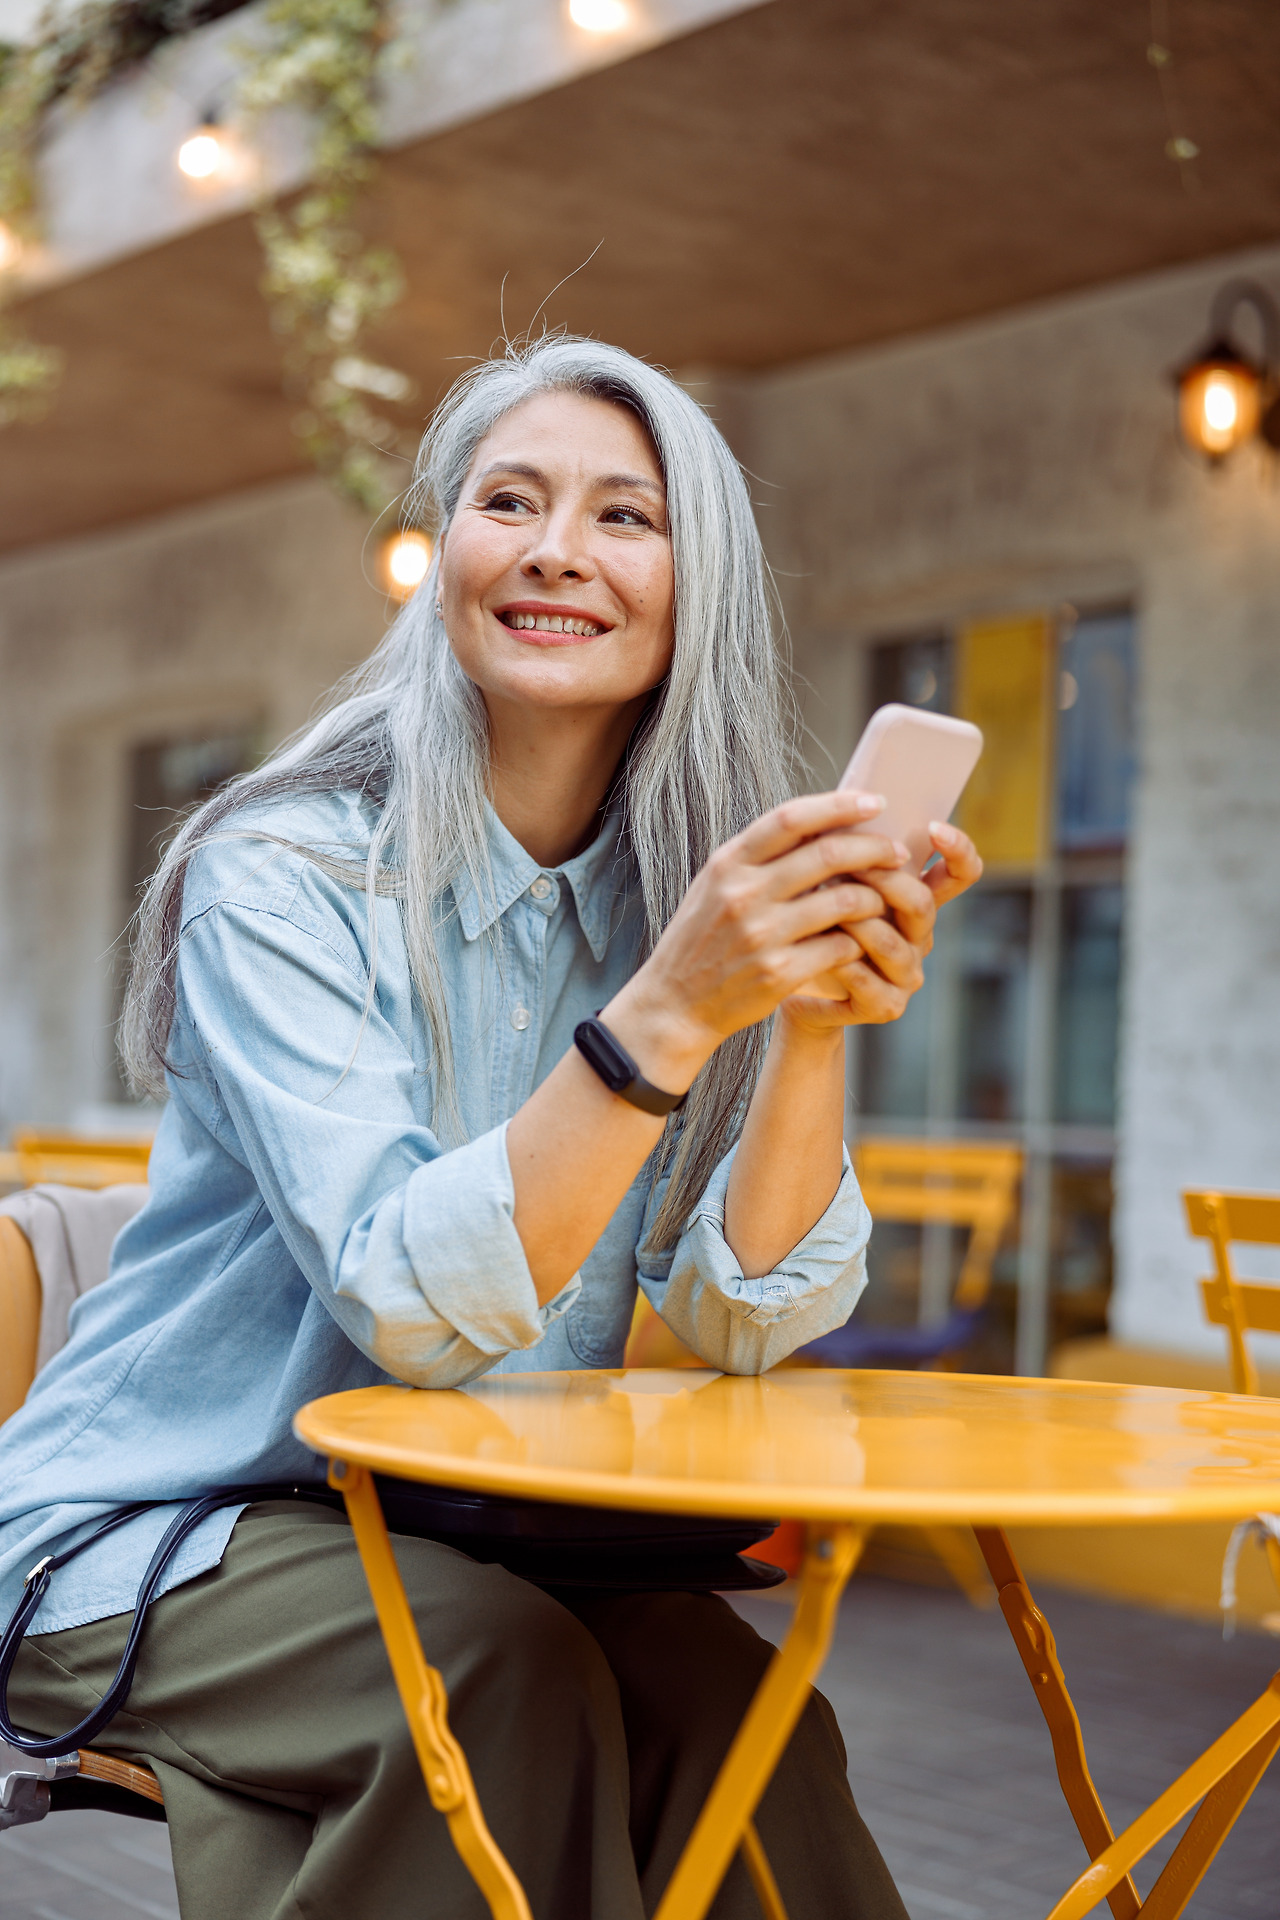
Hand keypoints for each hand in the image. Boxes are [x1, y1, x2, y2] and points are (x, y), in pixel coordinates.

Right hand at [604, 790, 906, 1087]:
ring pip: (843, 901)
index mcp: (729, 864)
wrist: (675, 1004)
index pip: (791, 818)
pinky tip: (860, 940)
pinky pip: (840, 947)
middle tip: (897, 852)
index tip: (874, 802)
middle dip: (873, 848)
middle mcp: (743, 894)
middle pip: (827, 855)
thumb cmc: (702, 938)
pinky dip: (858, 940)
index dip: (838, 805)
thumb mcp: (715, 885)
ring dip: (873, 898)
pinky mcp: (779, 972)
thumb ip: (758, 856)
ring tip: (881, 900)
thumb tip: (817, 822)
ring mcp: (761, 934)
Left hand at [780, 815, 982, 1033]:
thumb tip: (843, 799)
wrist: (786, 983)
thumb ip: (845, 848)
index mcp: (915, 899)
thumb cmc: (808, 921)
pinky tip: (820, 950)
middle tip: (849, 864)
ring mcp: (905, 974)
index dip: (958, 850)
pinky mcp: (884, 1006)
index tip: (934, 826)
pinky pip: (869, 984)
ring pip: (895, 945)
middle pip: (922, 904)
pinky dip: (844, 965)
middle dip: (885, 882)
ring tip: (824, 904)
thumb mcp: (827, 879)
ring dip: (860, 923)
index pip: (960, 873)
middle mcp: (919, 936)